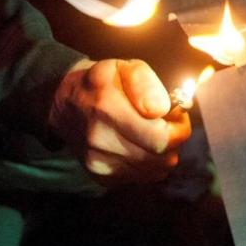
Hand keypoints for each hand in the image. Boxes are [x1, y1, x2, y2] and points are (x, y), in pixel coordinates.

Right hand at [50, 59, 191, 183]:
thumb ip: (146, 84)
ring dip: (164, 154)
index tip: (177, 115)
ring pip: (155, 171)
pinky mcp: (100, 177)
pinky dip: (149, 164)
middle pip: (161, 158)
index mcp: (107, 109)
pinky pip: (142, 178)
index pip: (160, 138)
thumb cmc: (103, 82)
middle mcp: (100, 140)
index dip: (179, 128)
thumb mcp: (125, 67)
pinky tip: (140, 146)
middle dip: (175, 142)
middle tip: (169, 125)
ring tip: (154, 134)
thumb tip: (161, 110)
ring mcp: (99, 163)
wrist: (65, 104)